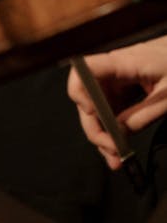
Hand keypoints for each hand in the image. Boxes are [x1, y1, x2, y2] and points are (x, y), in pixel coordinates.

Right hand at [67, 36, 166, 169]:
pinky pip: (109, 107)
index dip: (80, 92)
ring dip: (101, 132)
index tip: (93, 117)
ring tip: (115, 159)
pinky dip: (111, 127)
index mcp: (123, 63)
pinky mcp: (122, 86)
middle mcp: (113, 69)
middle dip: (94, 127)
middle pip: (87, 97)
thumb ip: (143, 114)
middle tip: (112, 155)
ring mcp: (116, 78)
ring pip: (96, 106)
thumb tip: (119, 134)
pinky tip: (119, 145)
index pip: (85, 70)